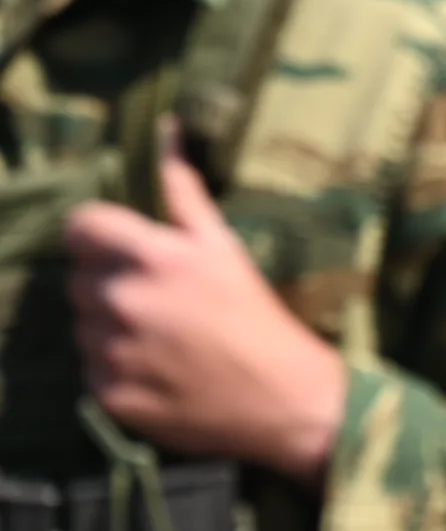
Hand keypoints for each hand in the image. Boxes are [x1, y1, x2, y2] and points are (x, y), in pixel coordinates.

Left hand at [65, 122, 345, 487]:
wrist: (280, 399)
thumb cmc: (257, 313)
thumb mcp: (225, 246)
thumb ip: (184, 191)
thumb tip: (165, 131)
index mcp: (153, 257)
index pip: (81, 226)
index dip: (97, 232)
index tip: (119, 243)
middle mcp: (123, 301)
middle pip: (79, 276)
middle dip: (108, 279)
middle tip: (155, 294)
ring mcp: (111, 352)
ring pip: (81, 323)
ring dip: (107, 323)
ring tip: (157, 333)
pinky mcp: (107, 394)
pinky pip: (89, 367)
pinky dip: (113, 364)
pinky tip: (154, 365)